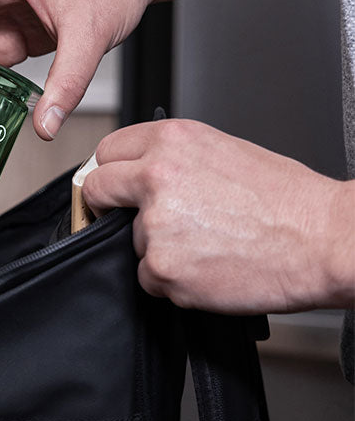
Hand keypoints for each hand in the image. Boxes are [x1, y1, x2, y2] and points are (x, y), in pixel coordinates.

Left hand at [82, 119, 354, 312]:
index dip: (111, 172)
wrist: (324, 240)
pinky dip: (172, 280)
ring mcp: (155, 224)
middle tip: (133, 219)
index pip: (107, 152)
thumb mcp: (220, 151)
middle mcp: (154, 176)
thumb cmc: (285, 200)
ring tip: (206, 244)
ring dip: (156, 248)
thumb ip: (169, 158)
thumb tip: (135, 172)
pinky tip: (208, 267)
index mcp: (169, 140)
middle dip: (107, 206)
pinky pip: (148, 277)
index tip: (115, 186)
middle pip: (96, 189)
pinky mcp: (163, 267)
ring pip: (129, 240)